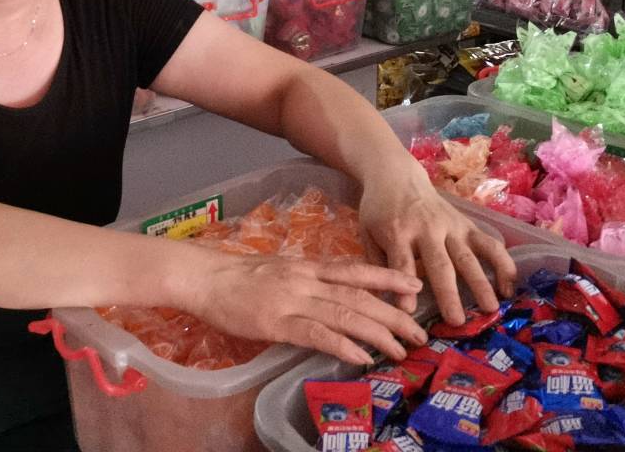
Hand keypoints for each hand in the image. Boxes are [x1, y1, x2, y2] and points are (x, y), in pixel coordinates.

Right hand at [185, 251, 427, 365]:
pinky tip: (362, 357)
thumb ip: (305, 281)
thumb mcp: (278, 270)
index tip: (415, 285)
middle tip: (421, 331)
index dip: (387, 278)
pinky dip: (343, 345)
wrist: (204, 277)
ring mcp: (293, 300)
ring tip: (402, 349)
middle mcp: (306, 280)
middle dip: (394, 313)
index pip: (355, 270)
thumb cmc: (236, 276)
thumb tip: (330, 296)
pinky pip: (317, 334)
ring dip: (378, 333)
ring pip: (345, 315)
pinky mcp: (277, 322)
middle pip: (358, 296)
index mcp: (306, 267)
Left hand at [357, 161, 516, 325]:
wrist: (397, 175)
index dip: (404, 287)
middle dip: (449, 293)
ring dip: (481, 283)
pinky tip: (510, 286)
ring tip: (491, 309)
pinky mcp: (468, 224)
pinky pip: (489, 244)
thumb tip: (381, 299)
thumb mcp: (366, 232)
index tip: (409, 312)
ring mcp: (451, 226)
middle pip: (440, 264)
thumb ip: (375, 263)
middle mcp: (426, 229)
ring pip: (468, 257)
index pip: (402, 262)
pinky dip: (503, 263)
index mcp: (397, 232)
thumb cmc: (379, 211)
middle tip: (457, 321)